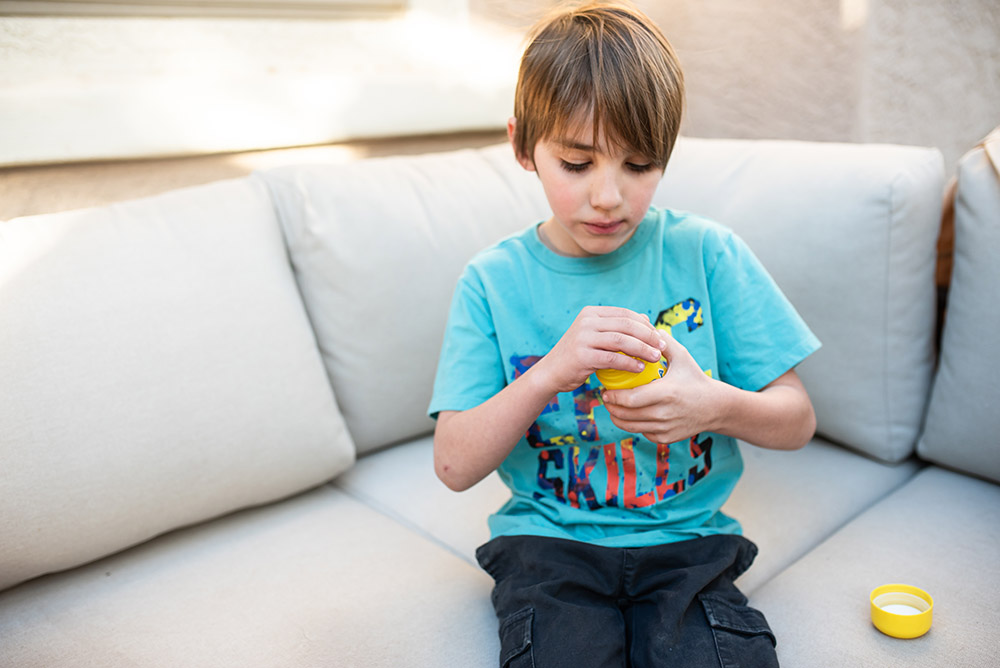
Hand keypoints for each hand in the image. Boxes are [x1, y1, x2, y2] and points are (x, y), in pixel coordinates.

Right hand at [533, 306, 666, 394]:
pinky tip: (640, 368)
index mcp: (591, 313)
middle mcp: (586, 322)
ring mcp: (583, 338)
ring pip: (622, 340)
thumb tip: (645, 319)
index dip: (645, 325)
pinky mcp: (582, 356)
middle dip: (648, 336)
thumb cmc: (577, 356)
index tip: (659, 336)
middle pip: (626, 325)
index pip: (625, 314)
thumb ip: (616, 327)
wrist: (550, 372)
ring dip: (643, 349)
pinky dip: (630, 363)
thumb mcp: (594, 336)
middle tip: (662, 346)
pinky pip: (613, 358)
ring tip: (655, 357)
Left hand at [602, 331, 722, 443]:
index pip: (631, 399)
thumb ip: (663, 342)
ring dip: (616, 417)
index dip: (613, 396)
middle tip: (604, 397)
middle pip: (626, 415)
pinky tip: (629, 414)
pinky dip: (632, 424)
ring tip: (612, 406)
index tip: (604, 390)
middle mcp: (664, 414)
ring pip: (630, 427)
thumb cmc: (695, 378)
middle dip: (610, 406)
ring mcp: (664, 428)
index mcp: (666, 392)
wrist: (715, 407)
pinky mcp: (665, 439)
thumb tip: (644, 325)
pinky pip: (641, 432)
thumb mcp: (682, 357)